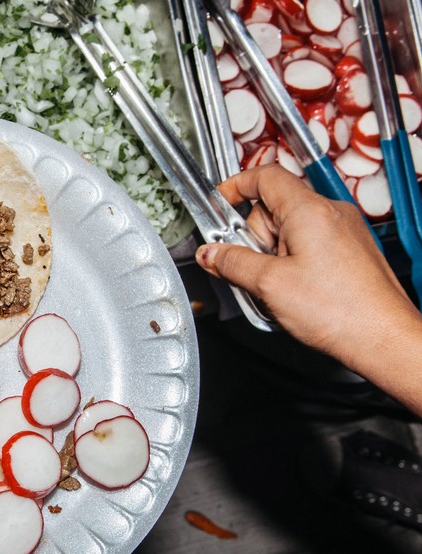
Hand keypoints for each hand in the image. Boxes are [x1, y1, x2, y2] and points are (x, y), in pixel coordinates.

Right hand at [195, 165, 421, 414]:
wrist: (381, 337)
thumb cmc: (341, 310)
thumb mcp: (269, 285)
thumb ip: (232, 263)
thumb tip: (211, 253)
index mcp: (309, 210)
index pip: (265, 176)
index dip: (235, 187)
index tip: (218, 206)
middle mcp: (330, 213)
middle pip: (272, 209)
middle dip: (254, 238)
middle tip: (251, 269)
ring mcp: (342, 231)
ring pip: (288, 231)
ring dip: (272, 256)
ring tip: (277, 288)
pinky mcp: (348, 251)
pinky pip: (306, 246)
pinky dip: (290, 264)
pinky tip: (292, 291)